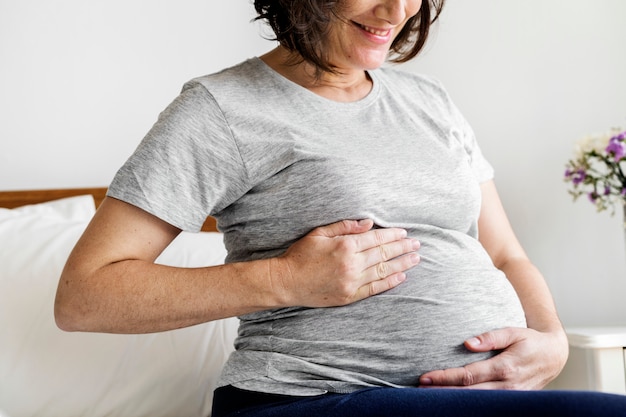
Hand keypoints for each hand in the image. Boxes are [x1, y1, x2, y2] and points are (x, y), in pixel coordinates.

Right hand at [272, 219, 420, 307]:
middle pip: (383, 254)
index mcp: (344, 246)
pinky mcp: (349, 296)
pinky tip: (401, 276)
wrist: (286, 282)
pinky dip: (389, 282)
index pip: (376, 238)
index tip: (404, 232)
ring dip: (401, 264)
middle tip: (416, 244)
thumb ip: (344, 227)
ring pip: (383, 271)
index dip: (392, 235)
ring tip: (415, 259)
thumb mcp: (319, 233)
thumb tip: (369, 223)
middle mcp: (351, 264)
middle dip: (402, 247)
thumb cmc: (300, 255)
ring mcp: (351, 282)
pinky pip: (375, 288)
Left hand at [419, 327, 568, 389]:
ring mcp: (509, 398)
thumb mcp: (513, 332)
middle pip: (467, 392)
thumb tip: (468, 343)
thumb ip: (491, 337)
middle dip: (442, 391)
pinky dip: (467, 403)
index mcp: (505, 368)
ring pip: (475, 402)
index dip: (445, 377)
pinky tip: (451, 400)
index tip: (426, 376)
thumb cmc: (530, 341)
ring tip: (429, 396)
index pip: (468, 376)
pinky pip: (485, 404)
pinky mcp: (510, 402)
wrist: (554, 357)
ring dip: (451, 400)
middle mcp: (507, 387)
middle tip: (419, 389)